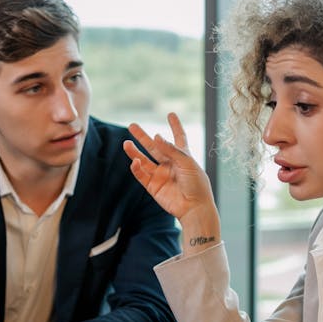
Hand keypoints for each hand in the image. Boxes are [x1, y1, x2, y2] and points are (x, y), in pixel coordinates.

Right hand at [123, 113, 221, 253]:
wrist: (194, 207)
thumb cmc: (196, 184)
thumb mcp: (186, 162)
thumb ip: (170, 149)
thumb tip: (156, 136)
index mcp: (182, 156)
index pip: (178, 137)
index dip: (175, 126)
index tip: (171, 114)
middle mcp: (170, 164)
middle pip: (154, 147)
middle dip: (143, 137)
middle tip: (132, 125)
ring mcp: (161, 175)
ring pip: (144, 160)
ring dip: (134, 152)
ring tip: (126, 143)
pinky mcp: (153, 187)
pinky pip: (142, 175)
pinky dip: (137, 168)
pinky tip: (135, 162)